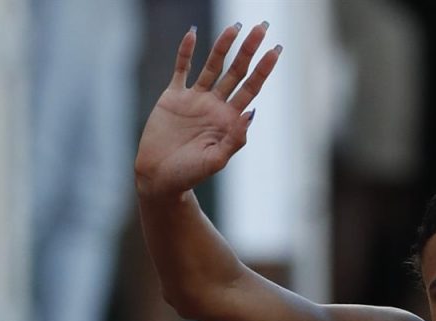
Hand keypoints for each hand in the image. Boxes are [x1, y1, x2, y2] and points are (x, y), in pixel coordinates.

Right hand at [135, 22, 279, 198]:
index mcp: (229, 120)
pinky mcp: (173, 96)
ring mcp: (195, 98)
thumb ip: (235, 139)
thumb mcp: (215, 161)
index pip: (250, 88)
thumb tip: (252, 112)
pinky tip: (193, 34)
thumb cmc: (189, 175)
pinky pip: (181, 69)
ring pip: (212, 65)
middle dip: (249, 50)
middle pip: (236, 71)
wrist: (159, 178)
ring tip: (235, 27)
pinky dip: (186, 52)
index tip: (276, 50)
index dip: (263, 69)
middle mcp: (215, 105)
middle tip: (262, 27)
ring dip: (223, 46)